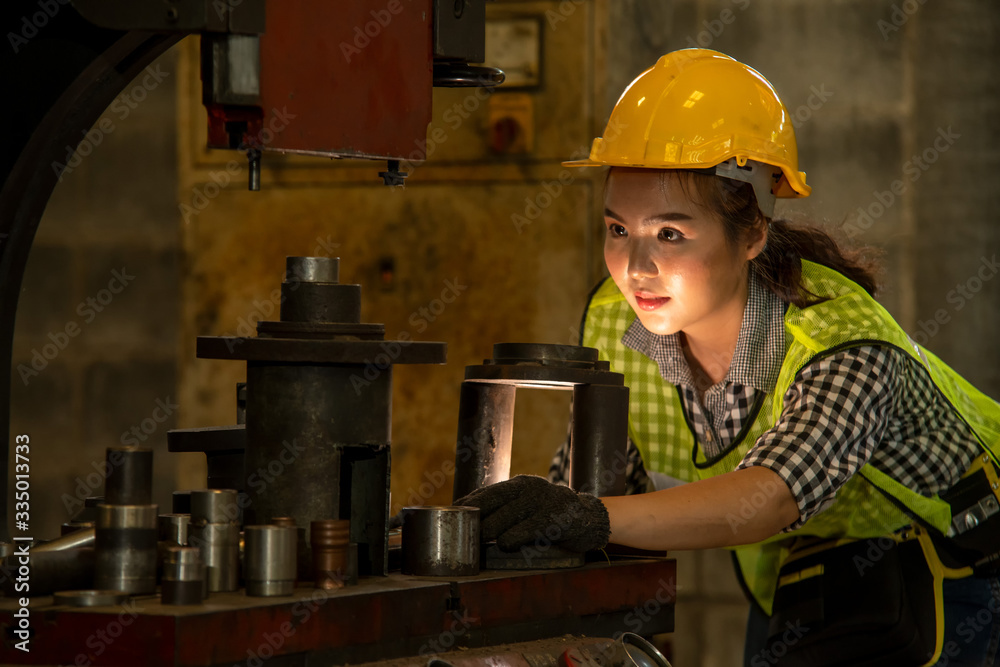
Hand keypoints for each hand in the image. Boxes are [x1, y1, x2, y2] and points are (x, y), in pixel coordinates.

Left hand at [455, 475, 609, 552]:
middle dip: (474, 524)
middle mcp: (528, 488)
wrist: (590, 518)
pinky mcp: (551, 518)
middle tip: (464, 538)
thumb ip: (506, 508)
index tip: (451, 517)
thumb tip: (472, 519)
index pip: (484, 493)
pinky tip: (505, 544)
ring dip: (488, 534)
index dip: (465, 506)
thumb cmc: (552, 515)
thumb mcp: (529, 504)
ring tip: (481, 544)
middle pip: (489, 506)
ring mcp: (540, 502)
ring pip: (501, 520)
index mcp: (519, 484)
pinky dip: (510, 539)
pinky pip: (522, 531)